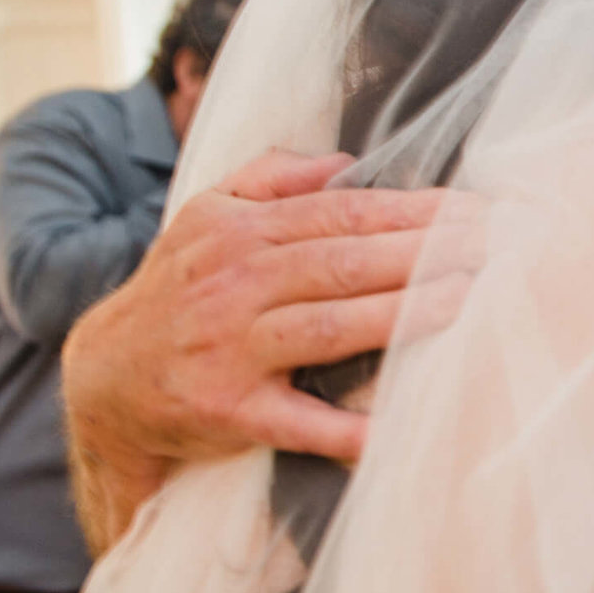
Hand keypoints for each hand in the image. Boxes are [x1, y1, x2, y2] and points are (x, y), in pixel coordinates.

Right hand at [61, 151, 473, 545]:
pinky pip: (295, 422)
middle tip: (490, 251)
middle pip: (342, 263)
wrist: (103, 381)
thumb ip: (271, 177)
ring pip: (327, 326)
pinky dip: (345, 430)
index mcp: (240, 233)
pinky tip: (395, 428)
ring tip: (463, 303)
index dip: (411, 211)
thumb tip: (346, 162)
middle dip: (422, 254)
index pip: (340, 214)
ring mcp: (229, 349)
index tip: (473, 212)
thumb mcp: (205, 218)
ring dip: (399, 316)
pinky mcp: (226, 411)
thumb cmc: (178, 291)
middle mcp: (234, 285)